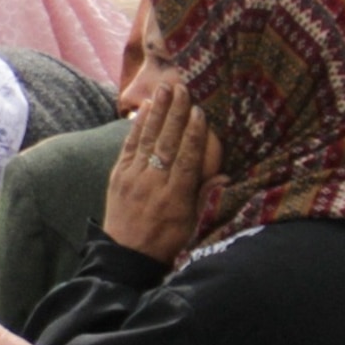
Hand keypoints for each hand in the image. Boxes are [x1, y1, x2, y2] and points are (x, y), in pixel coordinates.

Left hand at [102, 73, 214, 262]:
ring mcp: (132, 177)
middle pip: (166, 142)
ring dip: (156, 111)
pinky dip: (136, 127)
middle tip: (183, 88)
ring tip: (165, 89)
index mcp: (175, 196)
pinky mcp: (118, 176)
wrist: (126, 256)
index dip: (194, 134)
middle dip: (175, 113)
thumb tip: (226, 177)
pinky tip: (144, 109)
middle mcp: (152, 182)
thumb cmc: (166, 242)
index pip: (186, 158)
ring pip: (146, 139)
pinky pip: (128, 146)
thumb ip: (206, 198)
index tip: (201, 112)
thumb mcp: (192, 226)